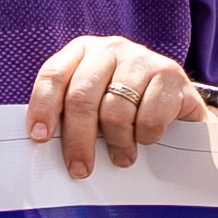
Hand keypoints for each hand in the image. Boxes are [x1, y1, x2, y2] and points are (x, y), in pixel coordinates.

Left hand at [28, 37, 202, 178]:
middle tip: (80, 169)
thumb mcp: (95, 101)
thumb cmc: (127, 104)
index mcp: (83, 51)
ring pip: (115, 111)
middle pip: (82, 97)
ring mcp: (141, 59)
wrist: (177, 98)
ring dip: (117, 142)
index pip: (53, 75)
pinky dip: (145, 136)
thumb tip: (46, 142)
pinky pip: (149, 117)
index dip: (43, 107)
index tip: (40, 137)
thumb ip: (71, 113)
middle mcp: (110, 49)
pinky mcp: (170, 74)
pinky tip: (146, 138)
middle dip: (78, 139)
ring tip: (121, 154)